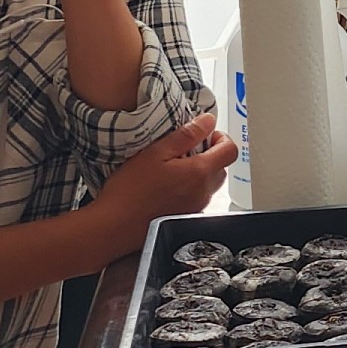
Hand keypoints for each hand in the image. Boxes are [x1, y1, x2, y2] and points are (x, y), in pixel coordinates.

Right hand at [90, 113, 236, 252]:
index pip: (230, 151)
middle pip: (222, 167)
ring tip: (174, 166)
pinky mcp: (185, 218)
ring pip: (210, 183)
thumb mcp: (156, 152)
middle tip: (186, 148)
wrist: (115, 226)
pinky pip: (198, 197)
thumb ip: (186, 135)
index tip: (206, 134)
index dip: (221, 138)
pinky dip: (190, 187)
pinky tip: (167, 185)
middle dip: (210, 154)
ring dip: (200, 171)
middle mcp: (203, 193)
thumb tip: (208, 121)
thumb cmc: (131, 190)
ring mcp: (196, 208)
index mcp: (199, 173)